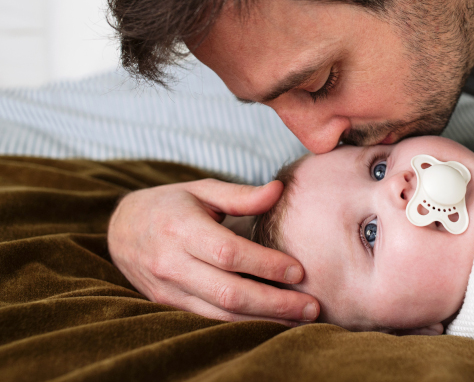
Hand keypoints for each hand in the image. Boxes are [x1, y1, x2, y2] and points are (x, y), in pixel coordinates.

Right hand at [108, 179, 319, 323]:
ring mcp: (168, 290)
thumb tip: (279, 190)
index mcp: (181, 229)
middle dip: (274, 303)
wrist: (121, 229)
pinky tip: (272, 323)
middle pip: (228, 292)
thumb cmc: (171, 204)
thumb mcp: (202, 190)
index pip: (229, 253)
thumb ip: (241, 194)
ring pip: (221, 315)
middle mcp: (172, 263)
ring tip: (300, 319)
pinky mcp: (169, 306)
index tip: (299, 271)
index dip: (266, 265)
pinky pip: (210, 320)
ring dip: (264, 320)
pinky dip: (243, 325)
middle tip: (312, 306)